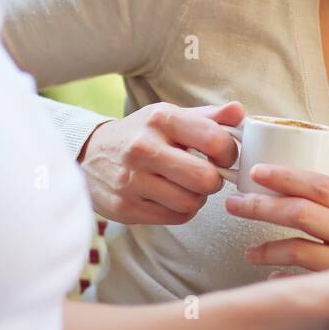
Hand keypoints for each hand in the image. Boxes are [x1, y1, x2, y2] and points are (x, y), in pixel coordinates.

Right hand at [79, 101, 241, 224]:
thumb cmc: (140, 134)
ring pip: (191, 202)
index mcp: (161, 119)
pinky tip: (171, 197)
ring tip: (187, 186)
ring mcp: (132, 180)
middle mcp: (144, 148)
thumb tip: (239, 112)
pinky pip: (175, 217)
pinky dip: (181, 210)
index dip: (229, 152)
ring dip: (197, 198)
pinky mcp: (125, 208)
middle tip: (207, 175)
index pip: (215, 140)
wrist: (88, 155)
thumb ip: (208, 117)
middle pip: (205, 179)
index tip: (222, 155)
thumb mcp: (169, 116)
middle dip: (214, 180)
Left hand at [225, 163, 328, 270]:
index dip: (284, 176)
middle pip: (301, 212)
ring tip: (248, 250)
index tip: (258, 172)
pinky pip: (307, 280)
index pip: (318, 184)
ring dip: (267, 248)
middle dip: (263, 206)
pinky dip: (286, 277)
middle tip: (238, 203)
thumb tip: (293, 187)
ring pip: (299, 248)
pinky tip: (272, 275)